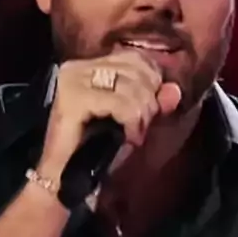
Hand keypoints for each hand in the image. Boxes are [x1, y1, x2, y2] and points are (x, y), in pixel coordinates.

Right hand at [37, 51, 181, 181]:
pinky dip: (131, 122)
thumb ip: (154, 102)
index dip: (153, 82)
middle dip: (148, 102)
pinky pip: (120, 102)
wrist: (63, 178)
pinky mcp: (73, 98)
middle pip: (136, 70)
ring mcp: (73, 80)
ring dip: (141, 115)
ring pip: (131, 86)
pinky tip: (129, 138)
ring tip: (134, 134)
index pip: (135, 58)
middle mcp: (78, 67)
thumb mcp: (133, 121)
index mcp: (89, 66)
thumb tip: (174, 90)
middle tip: (141, 127)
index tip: (150, 112)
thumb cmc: (96, 150)